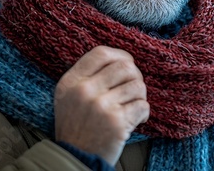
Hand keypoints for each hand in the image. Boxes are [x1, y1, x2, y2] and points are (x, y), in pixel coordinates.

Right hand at [54, 46, 149, 164]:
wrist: (76, 159)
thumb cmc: (77, 126)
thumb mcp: (70, 96)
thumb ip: (88, 76)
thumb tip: (122, 59)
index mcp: (71, 82)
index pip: (101, 53)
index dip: (120, 55)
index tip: (127, 64)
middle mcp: (84, 91)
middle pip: (125, 66)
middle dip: (135, 77)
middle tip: (132, 90)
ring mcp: (100, 106)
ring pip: (137, 85)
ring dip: (140, 96)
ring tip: (131, 107)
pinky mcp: (116, 122)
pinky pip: (143, 105)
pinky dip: (143, 113)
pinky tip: (135, 120)